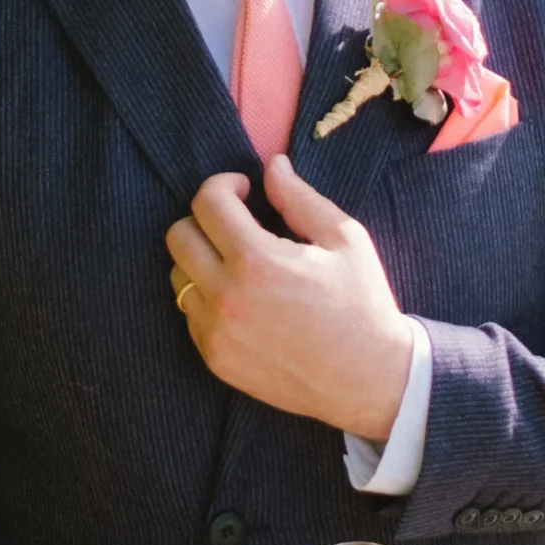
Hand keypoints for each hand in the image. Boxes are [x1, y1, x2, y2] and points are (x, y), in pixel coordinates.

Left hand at [166, 156, 413, 438]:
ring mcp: (216, 332)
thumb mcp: (344, 238)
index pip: (207, 202)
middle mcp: (226, 296)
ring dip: (200, 260)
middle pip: (178, 236)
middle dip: (204, 219)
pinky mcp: (215, 359)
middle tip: (236, 224)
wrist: (367, 378)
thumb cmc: (362, 303)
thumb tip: (272, 165)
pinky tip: (243, 299)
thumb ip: (299, 197)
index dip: (224, 185)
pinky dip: (207, 298)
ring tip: (238, 264)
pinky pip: (190, 314)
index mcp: (257, 260)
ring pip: (177, 277)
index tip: (245, 191)